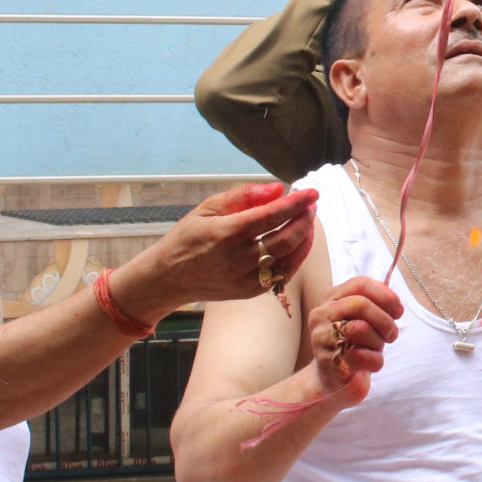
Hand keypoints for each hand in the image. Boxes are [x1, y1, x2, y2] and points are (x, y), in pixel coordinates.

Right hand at [116, 183, 321, 319]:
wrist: (168, 277)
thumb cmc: (187, 237)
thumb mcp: (207, 208)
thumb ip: (243, 196)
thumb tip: (277, 189)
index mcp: (227, 233)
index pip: (272, 215)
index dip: (296, 203)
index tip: (313, 192)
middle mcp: (239, 258)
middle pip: (287, 238)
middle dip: (305, 219)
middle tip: (311, 205)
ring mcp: (245, 279)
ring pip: (289, 258)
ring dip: (305, 238)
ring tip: (308, 221)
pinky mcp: (249, 292)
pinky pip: (281, 274)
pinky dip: (294, 258)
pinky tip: (297, 243)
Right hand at [305, 277, 399, 402]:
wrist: (333, 377)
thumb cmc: (353, 343)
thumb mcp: (363, 319)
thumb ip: (377, 305)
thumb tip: (395, 303)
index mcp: (332, 298)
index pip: (360, 284)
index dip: (385, 296)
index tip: (398, 311)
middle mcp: (321, 315)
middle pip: (361, 304)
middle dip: (385, 320)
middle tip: (392, 334)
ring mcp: (321, 338)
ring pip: (360, 329)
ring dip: (378, 342)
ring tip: (377, 349)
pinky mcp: (327, 362)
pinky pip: (361, 356)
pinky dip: (376, 361)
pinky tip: (372, 364)